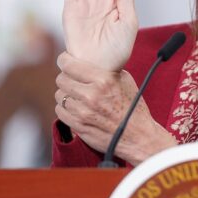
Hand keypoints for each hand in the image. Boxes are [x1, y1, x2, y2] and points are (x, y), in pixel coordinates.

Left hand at [54, 52, 176, 164]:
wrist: (138, 136)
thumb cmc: (133, 107)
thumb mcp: (125, 80)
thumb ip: (105, 69)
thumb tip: (87, 60)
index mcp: (104, 80)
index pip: (69, 65)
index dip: (64, 60)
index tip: (65, 60)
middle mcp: (91, 95)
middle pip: (61, 80)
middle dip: (65, 78)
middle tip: (71, 79)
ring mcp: (83, 112)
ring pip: (60, 95)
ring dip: (66, 94)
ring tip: (76, 95)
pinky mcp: (78, 126)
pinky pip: (60, 111)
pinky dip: (65, 108)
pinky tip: (75, 107)